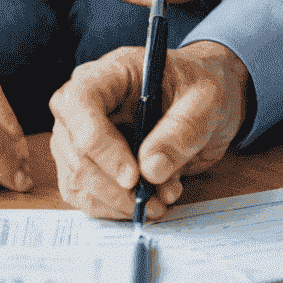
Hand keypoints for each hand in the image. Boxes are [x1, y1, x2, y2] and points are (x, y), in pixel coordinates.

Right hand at [50, 40, 249, 219]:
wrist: (204, 101)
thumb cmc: (201, 88)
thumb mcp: (207, 100)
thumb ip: (182, 130)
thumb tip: (151, 168)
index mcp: (110, 73)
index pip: (79, 102)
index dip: (99, 143)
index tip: (134, 176)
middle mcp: (86, 103)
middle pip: (75, 150)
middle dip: (114, 186)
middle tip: (154, 200)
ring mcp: (81, 136)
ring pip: (77, 179)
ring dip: (117, 202)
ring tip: (159, 202)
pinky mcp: (89, 164)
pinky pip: (87, 196)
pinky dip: (116, 209)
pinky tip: (149, 203)